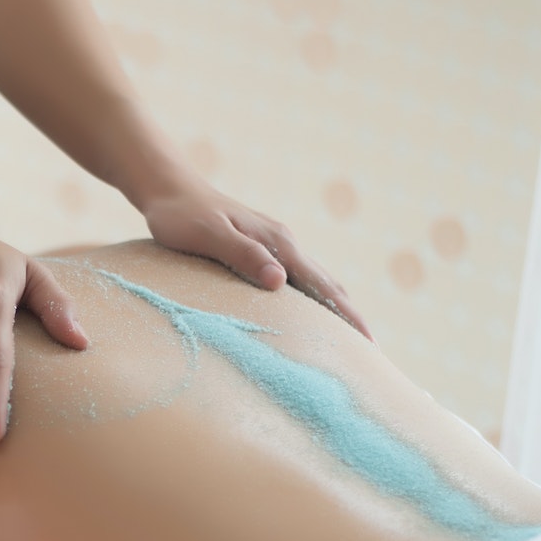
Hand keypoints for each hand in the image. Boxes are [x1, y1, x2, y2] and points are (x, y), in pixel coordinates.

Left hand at [139, 183, 370, 339]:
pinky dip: (313, 299)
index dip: (346, 315)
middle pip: (328, 285)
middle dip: (350, 316)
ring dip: (335, 308)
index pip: (322, 285)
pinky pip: (297, 279)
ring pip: (316, 281)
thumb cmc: (181, 216)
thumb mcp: (209, 236)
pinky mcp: (261, 250)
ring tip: (349, 340)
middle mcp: (283, 243)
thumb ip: (243, 256)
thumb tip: (280, 282)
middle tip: (371, 351)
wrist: (169, 189)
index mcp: (278, 243)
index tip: (368, 343)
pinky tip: (310, 316)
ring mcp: (274, 246)